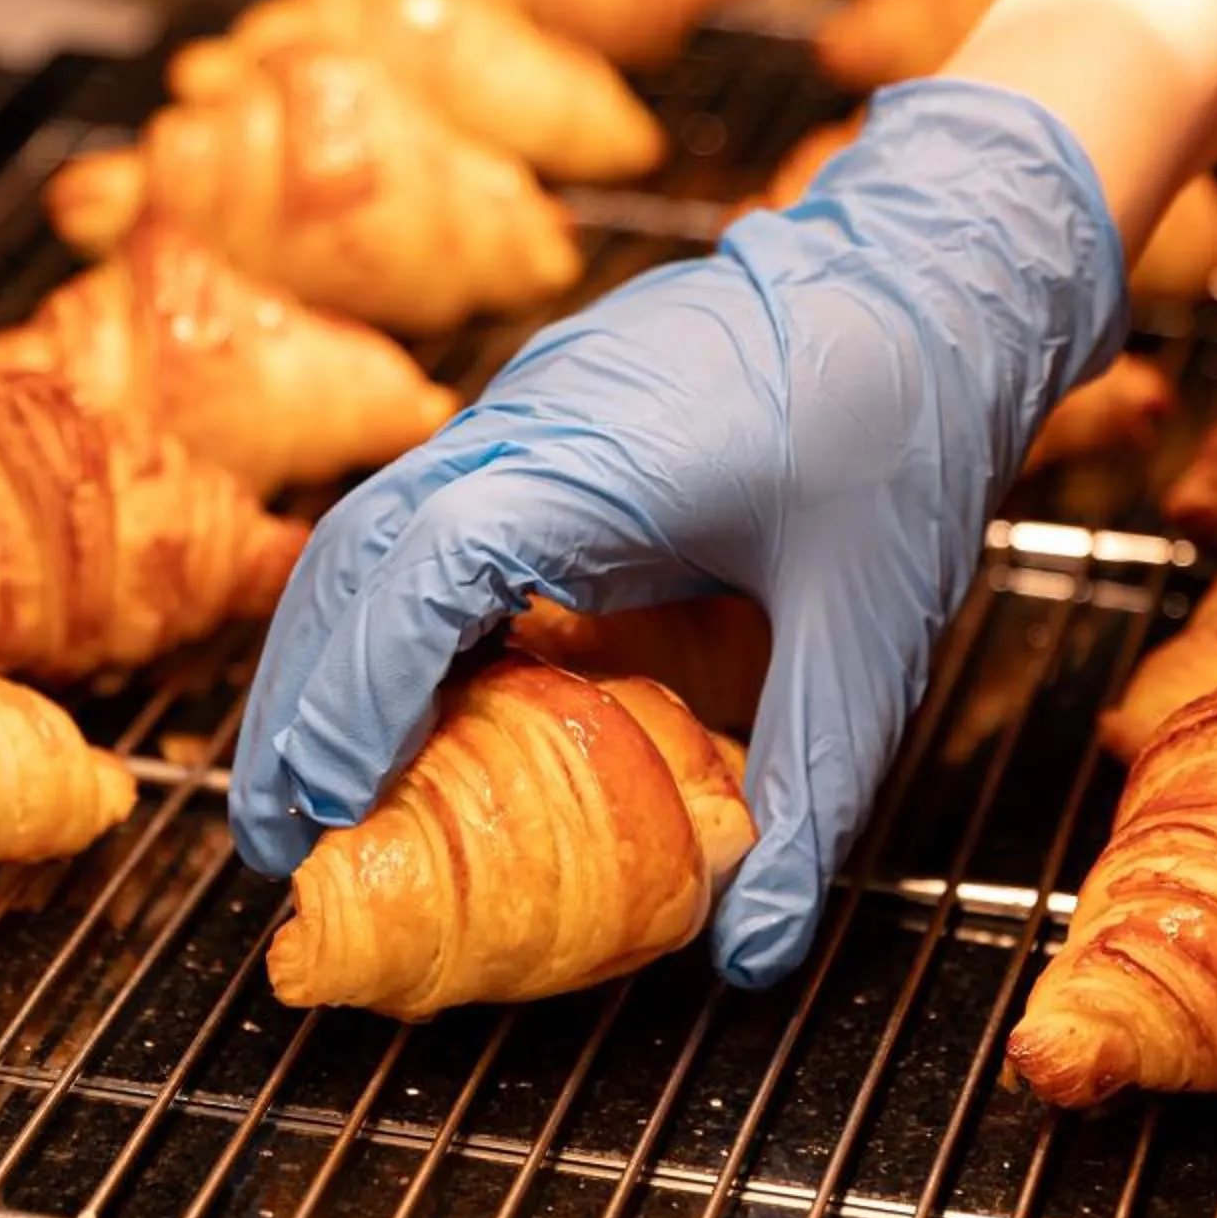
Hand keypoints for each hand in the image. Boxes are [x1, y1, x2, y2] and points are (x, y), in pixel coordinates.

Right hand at [229, 79, 1128, 985]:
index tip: (331, 811)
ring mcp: (524, 404)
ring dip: (324, 655)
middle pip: (353, 557)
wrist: (937, 267)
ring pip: (368, 528)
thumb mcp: (874, 636)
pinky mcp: (540, 413)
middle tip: (278, 842)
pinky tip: (400, 699)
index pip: (421, 575)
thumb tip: (751, 951)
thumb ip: (809, 792)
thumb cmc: (908, 426)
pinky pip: (420, 510)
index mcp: (595, 461)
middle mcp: (529, 418)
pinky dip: (383, 611)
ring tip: (310, 788)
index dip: (357, 697)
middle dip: (298, 703)